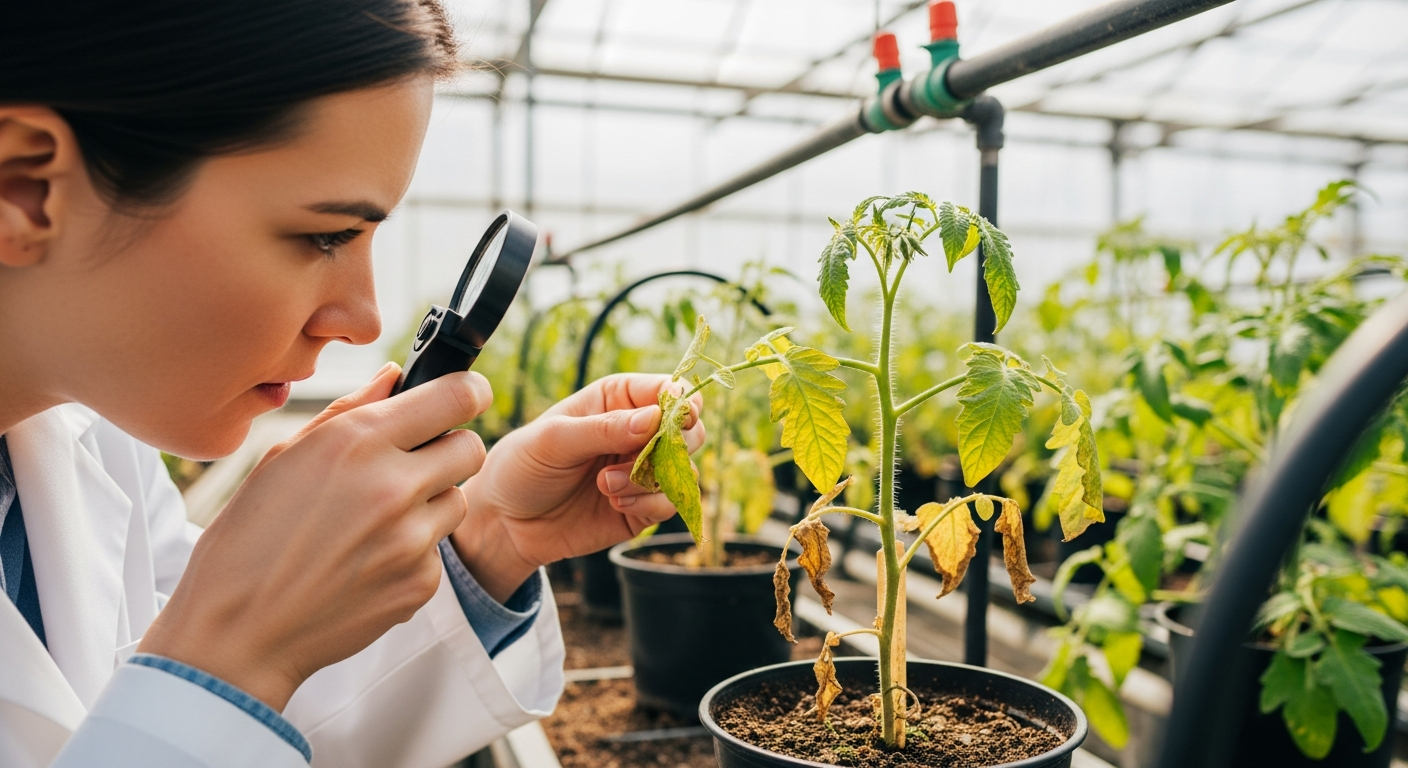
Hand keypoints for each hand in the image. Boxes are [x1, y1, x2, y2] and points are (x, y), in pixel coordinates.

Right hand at [139, 364, 491, 710]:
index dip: (469, 392)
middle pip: (470, 448)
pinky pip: (438, 551)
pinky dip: (413, 552)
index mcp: (357, 441)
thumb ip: (350, 410)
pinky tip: (367, 562)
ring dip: (430, 503)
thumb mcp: (285, 457)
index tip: (467, 397)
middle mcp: (393, 485)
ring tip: (374, 521)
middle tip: (412, 465)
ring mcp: (411, 539)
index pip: (457, 396)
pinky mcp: (421, 583)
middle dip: (448, 450)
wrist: (237, 630)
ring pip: (457, 500)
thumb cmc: (250, 537)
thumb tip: (395, 377)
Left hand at [450, 374, 704, 600]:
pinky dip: (650, 504)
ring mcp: (642, 470)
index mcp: (617, 399)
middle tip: (639, 458)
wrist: (505, 524)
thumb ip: (604, 428)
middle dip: (673, 445)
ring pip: (683, 469)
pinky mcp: (644, 507)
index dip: (681, 401)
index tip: (679, 417)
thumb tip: (654, 419)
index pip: (667, 390)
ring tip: (606, 486)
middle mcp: (637, 432)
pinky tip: (615, 504)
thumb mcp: (553, 440)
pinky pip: (671, 503)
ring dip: (651, 479)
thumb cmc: (522, 467)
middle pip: (690, 429)